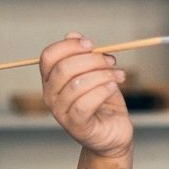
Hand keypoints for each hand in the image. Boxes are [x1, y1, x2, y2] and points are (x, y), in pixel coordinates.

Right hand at [39, 32, 132, 157]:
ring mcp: (60, 112)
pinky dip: (102, 91)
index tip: (91, 44)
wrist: (114, 134)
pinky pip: (85, 104)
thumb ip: (85, 56)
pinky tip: (113, 87)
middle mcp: (50, 95)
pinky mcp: (75, 126)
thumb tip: (73, 34)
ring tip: (120, 75)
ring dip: (102, 75)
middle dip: (92, 60)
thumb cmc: (104, 103)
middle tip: (112, 61)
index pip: (49, 56)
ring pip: (77, 84)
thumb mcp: (96, 74)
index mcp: (52, 80)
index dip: (69, 46)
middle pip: (64, 68)